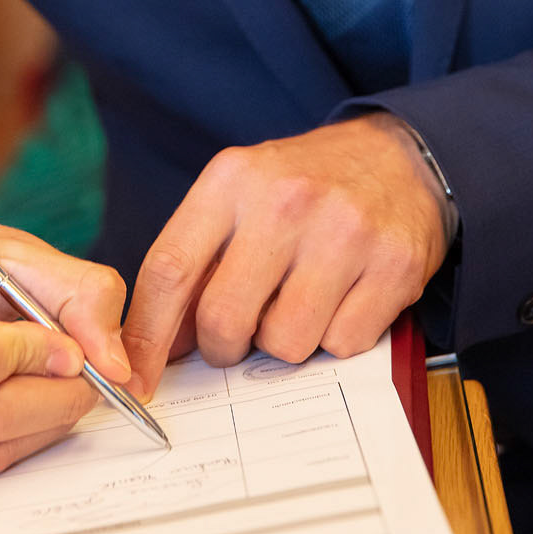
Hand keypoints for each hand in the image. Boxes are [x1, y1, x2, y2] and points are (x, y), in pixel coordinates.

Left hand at [123, 115, 451, 396]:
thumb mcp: (239, 196)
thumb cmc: (305, 184)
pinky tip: (343, 297)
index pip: (170, 269)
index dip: (146, 335)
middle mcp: (285, 200)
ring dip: (286, 341)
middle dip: (225, 346)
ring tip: (300, 299)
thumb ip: (196, 261)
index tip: (135, 377)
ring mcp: (344, 233)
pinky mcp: (394, 265)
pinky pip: (343, 345)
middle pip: (224, 319)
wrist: (397, 157)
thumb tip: (158, 345)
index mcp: (232, 179)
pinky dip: (337, 336)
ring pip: (285, 344)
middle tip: (242, 331)